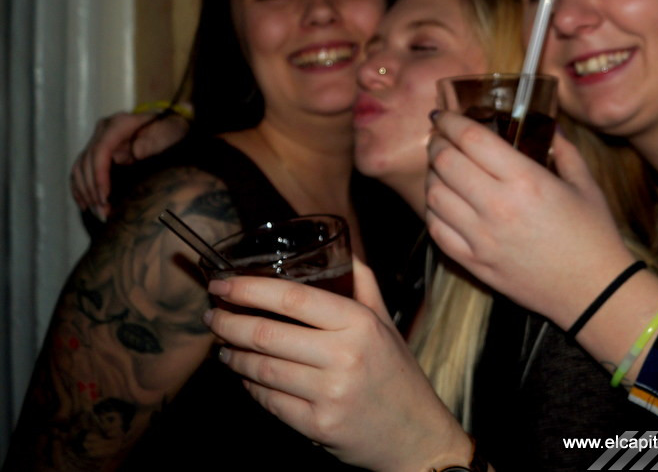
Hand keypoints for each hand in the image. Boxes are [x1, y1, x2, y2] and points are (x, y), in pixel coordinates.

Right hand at [71, 109, 190, 219]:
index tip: (104, 197)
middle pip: (87, 162)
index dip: (99, 176)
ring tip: (97, 213)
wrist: (167, 125)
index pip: (100, 151)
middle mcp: (103, 130)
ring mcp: (97, 139)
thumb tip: (136, 152)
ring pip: (80, 167)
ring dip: (85, 192)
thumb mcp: (168, 132)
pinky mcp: (96, 150)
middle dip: (92, 190)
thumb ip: (153, 141)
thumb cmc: (170, 130)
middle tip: (102, 212)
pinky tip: (85, 204)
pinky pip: (80, 170)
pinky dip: (80, 187)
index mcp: (118, 124)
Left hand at [204, 260, 471, 470]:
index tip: (222, 283)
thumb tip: (344, 250)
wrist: (417, 436)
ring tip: (224, 347)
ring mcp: (330, 393)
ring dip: (234, 356)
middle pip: (267, 333)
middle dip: (229, 323)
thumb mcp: (385, 324)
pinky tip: (246, 377)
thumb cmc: (397, 375)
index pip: (293, 296)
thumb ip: (363, 285)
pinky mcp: (318, 426)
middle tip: (213, 316)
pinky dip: (250, 387)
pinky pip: (269, 401)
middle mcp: (345, 355)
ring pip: (261, 369)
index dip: (249, 288)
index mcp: (359, 323)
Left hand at [425, 111, 636, 330]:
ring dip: (432, 175)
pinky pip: (436, 230)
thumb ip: (564, 148)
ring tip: (441, 168)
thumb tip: (549, 124)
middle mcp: (498, 206)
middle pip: (445, 162)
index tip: (444, 114)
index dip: (451, 121)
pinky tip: (443, 201)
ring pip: (434, 195)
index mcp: (526, 180)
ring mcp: (482, 238)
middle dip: (436, 142)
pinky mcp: (474, 263)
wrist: (594, 292)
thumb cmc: (594, 236)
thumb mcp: (586, 184)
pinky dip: (433, 210)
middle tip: (440, 137)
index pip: (471, 139)